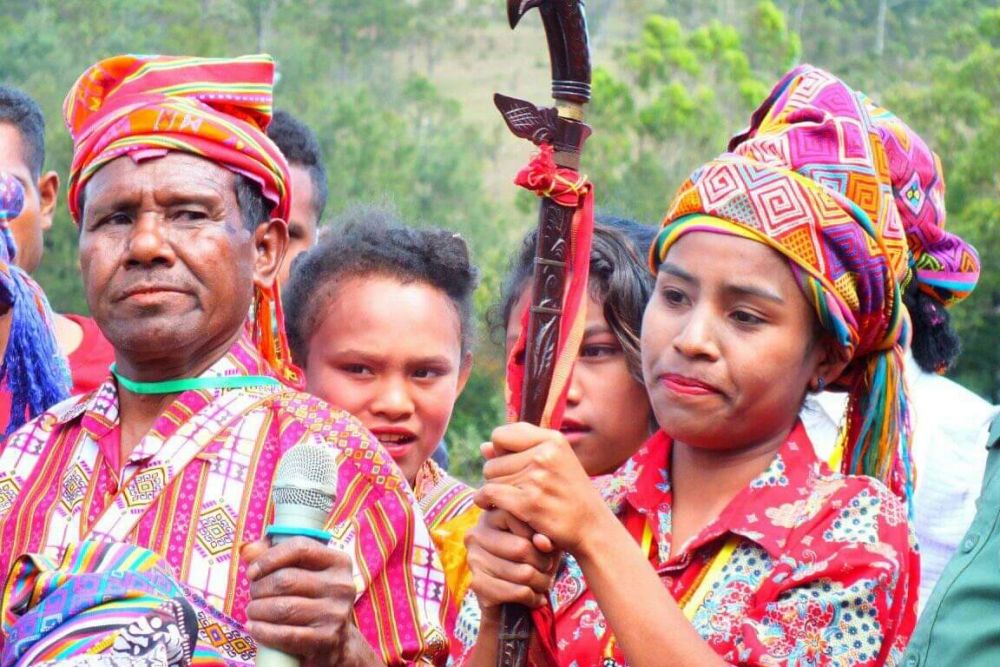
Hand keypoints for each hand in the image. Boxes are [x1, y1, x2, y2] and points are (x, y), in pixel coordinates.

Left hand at [242, 537, 378, 666]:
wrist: (337, 639)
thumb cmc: (313, 598)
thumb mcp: (302, 571)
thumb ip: (275, 555)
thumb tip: (248, 551)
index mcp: (338, 561)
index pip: (300, 548)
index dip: (269, 558)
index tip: (252, 572)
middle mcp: (341, 585)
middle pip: (286, 580)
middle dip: (260, 588)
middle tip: (253, 595)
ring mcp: (335, 613)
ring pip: (283, 608)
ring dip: (258, 610)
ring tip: (252, 611)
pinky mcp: (326, 639)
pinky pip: (286, 634)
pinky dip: (263, 631)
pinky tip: (254, 628)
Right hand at [465, 508, 559, 620]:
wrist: (510, 600)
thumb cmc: (530, 559)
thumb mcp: (544, 541)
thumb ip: (546, 535)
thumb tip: (543, 542)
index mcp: (491, 516)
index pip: (520, 518)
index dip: (540, 534)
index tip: (546, 546)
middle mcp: (476, 535)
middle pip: (522, 548)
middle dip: (544, 563)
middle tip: (548, 568)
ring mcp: (474, 560)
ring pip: (523, 573)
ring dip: (541, 582)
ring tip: (544, 582)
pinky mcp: (477, 585)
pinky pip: (517, 592)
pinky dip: (533, 598)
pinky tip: (536, 598)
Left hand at [476, 422, 612, 554]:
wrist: (592, 528)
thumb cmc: (571, 495)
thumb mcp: (555, 465)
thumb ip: (520, 453)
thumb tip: (483, 447)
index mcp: (552, 440)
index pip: (501, 435)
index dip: (499, 452)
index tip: (508, 466)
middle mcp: (545, 454)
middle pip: (493, 460)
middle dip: (496, 475)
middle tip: (512, 489)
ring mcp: (536, 478)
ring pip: (490, 478)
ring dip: (492, 490)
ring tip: (509, 499)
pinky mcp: (528, 502)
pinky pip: (489, 494)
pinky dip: (484, 501)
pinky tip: (489, 506)